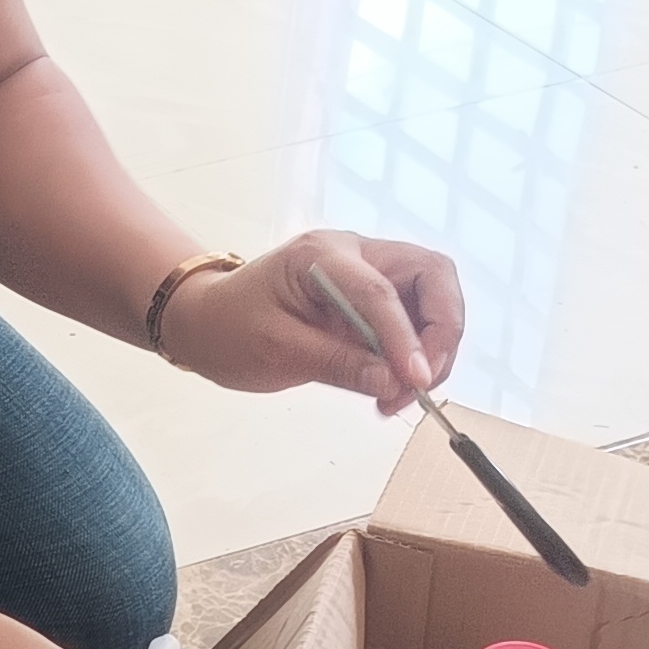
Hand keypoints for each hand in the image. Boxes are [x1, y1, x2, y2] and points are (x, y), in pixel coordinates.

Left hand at [163, 233, 465, 416]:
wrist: (207, 321)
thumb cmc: (229, 328)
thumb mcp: (276, 352)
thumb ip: (338, 364)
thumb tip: (395, 382)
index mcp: (322, 255)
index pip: (380, 291)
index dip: (406, 337)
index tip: (416, 380)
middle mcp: (354, 254)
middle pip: (431, 274)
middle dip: (441, 330)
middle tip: (422, 381)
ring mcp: (368, 273)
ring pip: (433, 297)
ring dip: (433, 348)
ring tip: (400, 394)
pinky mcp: (373, 299)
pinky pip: (414, 321)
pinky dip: (415, 355)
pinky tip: (391, 387)